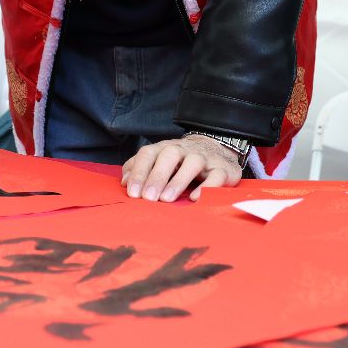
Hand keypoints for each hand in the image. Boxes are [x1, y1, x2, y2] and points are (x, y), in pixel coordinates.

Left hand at [121, 136, 243, 202]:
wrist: (218, 150)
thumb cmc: (181, 162)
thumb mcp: (159, 161)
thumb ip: (140, 169)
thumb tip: (124, 182)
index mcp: (165, 148)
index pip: (149, 153)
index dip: (139, 172)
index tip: (132, 193)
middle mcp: (184, 149)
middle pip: (170, 155)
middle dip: (157, 176)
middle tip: (148, 198)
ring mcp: (205, 158)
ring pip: (193, 163)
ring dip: (178, 180)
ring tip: (166, 199)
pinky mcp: (223, 169)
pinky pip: (217, 176)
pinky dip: (207, 187)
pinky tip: (195, 199)